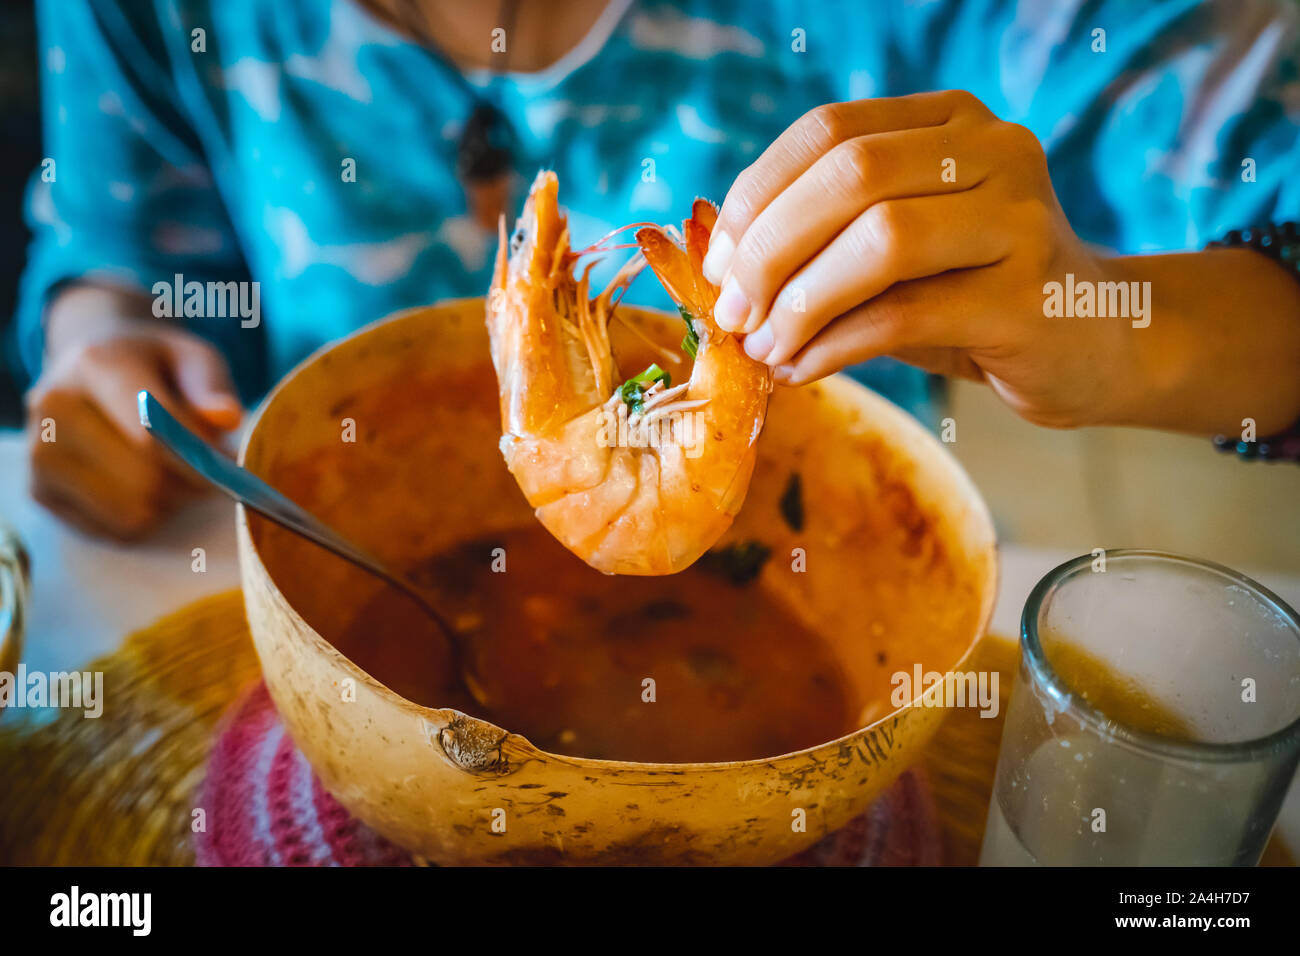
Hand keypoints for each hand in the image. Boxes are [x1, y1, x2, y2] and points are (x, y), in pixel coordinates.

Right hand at [26, 285, 241, 538]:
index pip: (152, 432)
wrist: (91, 368)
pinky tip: (141, 486)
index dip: (199, 462)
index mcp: (95, 365)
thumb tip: (226, 417)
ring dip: (168, 504)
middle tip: (204, 469)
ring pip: (132, 513)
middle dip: (188, 484)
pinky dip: (143, 518)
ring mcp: (40, 452)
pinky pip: (115, 531)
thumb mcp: (193, 358)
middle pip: (145, 481)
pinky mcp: (39, 491)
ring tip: (170, 472)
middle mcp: (55, 407)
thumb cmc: (154, 366)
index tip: (232, 472)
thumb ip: (212, 385)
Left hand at [703, 89, 1142, 428]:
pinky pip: (904, 315)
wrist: (1101, 344)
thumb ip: (827, 240)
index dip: (758, 195)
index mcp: (952, 121)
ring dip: (799, 302)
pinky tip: (800, 369)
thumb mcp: (899, 253)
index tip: (717, 263)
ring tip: (763, 347)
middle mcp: (994, 150)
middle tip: (731, 313)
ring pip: (880, 241)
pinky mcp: (1029, 298)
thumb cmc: (976, 297)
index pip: (828, 131)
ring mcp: (1020, 219)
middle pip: (849, 177)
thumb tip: (723, 262)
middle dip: (768, 250)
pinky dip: (834, 345)